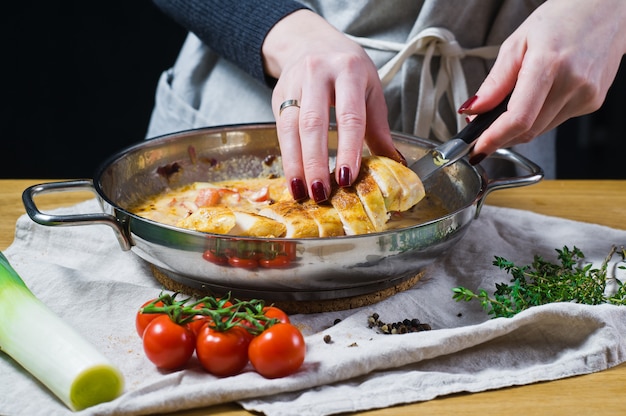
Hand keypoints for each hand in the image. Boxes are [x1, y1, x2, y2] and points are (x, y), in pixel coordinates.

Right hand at [263, 10, 400, 201]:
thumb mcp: (370, 90)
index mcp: (348, 70)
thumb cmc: (347, 69)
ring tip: (302, 193)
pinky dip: (287, 158)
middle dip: (316, 162)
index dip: (348, 149)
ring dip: (296, 165)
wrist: (311, 42)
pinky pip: (280, 130)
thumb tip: (396, 164)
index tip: (347, 177)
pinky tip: (293, 179)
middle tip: (321, 192)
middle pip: (314, 123)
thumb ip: (378, 128)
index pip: (349, 115)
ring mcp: (293, 83)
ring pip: (291, 129)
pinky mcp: (277, 95)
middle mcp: (317, 73)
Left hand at [458, 0, 625, 162]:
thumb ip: (494, 81)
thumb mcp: (517, 42)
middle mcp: (573, 83)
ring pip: (541, 129)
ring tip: (509, 106)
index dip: (494, 138)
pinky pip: (555, 120)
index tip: (478, 149)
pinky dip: (539, 116)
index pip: (519, 118)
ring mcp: (586, 96)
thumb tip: (474, 109)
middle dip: (501, 135)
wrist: (607, 9)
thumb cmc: (562, 18)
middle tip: (482, 128)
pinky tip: (540, 96)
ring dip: (519, 127)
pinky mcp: (593, 102)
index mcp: (550, 64)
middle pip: (528, 130)